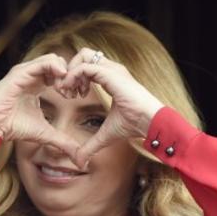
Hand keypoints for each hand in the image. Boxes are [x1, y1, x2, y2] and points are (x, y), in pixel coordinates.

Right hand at [0, 54, 83, 166]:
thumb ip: (63, 141)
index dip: (72, 82)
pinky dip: (56, 69)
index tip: (76, 97)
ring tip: (65, 90)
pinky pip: (43, 62)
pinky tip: (60, 84)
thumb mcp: (45, 133)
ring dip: (65, 73)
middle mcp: (31, 75)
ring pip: (53, 58)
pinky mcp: (21, 72)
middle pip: (59, 63)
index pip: (60, 73)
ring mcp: (26, 71)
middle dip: (71, 76)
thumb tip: (80, 158)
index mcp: (37, 84)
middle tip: (73, 93)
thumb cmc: (13, 127)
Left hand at [57, 47, 163, 166]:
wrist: (150, 122)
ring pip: (83, 55)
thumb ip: (90, 146)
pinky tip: (74, 95)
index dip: (73, 78)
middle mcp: (111, 69)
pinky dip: (73, 77)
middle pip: (83, 54)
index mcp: (111, 78)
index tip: (70, 96)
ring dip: (70, 73)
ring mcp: (112, 69)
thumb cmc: (134, 125)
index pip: (87, 65)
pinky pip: (85, 67)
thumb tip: (78, 162)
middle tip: (66, 92)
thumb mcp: (105, 136)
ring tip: (69, 93)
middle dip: (69, 70)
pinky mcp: (111, 74)